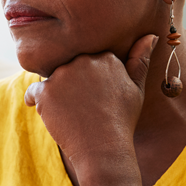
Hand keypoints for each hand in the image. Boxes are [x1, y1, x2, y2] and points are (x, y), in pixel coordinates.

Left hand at [24, 34, 157, 162]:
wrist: (104, 150)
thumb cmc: (122, 121)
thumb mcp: (136, 89)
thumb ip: (139, 60)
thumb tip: (151, 35)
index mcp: (105, 57)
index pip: (87, 62)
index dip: (89, 82)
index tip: (95, 98)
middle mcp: (83, 60)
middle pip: (68, 68)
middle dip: (71, 85)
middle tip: (83, 109)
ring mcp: (63, 75)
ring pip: (52, 79)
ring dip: (56, 94)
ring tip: (71, 114)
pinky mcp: (46, 92)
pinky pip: (34, 92)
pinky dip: (37, 102)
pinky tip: (52, 115)